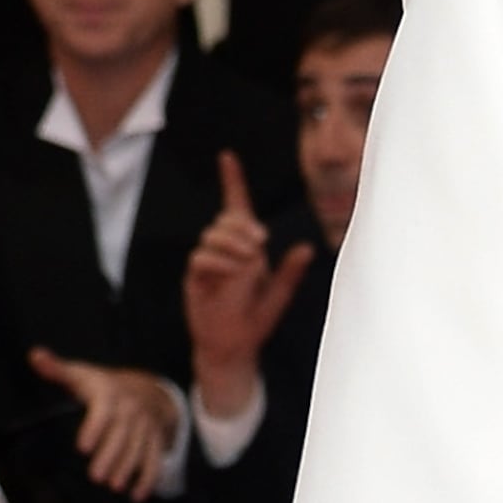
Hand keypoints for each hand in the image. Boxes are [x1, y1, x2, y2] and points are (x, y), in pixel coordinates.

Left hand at [29, 349, 184, 495]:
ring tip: (115, 487)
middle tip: (96, 478)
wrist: (148, 389)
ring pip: (138, 449)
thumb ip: (57, 369)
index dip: (94, 429)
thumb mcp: (82, 373)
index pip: (103, 411)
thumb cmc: (103, 385)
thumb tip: (34, 356)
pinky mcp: (156, 440)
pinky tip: (137, 496)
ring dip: (128, 469)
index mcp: (110, 393)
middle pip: (121, 435)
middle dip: (110, 456)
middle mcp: (131, 410)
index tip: (82, 448)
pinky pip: (154, 460)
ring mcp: (146, 426)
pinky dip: (148, 479)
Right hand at [180, 147, 312, 410]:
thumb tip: (307, 248)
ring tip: (247, 263)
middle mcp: (226, 251)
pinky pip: (201, 258)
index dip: (232, 182)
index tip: (227, 156)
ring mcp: (209, 263)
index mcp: (247, 249)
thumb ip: (291, 273)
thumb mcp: (279, 296)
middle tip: (260, 245)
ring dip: (232, 244)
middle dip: (242, 227)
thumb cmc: (255, 321)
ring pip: (212, 235)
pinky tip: (230, 273)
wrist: (233, 347)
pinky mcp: (195, 277)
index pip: (236, 208)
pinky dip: (217, 261)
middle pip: (226, 220)